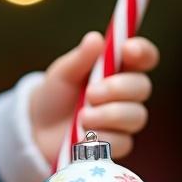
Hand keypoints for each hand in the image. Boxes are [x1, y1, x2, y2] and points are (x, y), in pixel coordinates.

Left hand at [28, 32, 157, 165]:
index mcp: (117, 68)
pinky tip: (83, 137)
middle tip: (90, 93)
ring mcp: (124, 120)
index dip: (143, 51)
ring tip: (82, 117)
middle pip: (142, 86)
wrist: (38, 129)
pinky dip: (102, 138)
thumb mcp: (62, 73)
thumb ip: (80, 58)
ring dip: (107, 115)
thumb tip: (96, 38)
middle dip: (118, 89)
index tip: (128, 49)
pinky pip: (122, 141)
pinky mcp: (118, 144)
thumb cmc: (54, 95)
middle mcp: (126, 93)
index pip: (143, 57)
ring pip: (136, 116)